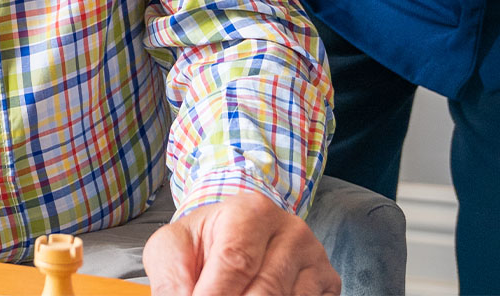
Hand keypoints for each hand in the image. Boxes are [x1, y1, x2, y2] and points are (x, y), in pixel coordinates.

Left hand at [143, 192, 339, 294]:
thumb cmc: (203, 245)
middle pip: (265, 291)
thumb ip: (171, 277)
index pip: (236, 263)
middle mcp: (291, 231)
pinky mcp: (328, 284)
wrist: (234, 236)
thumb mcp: (174, 249)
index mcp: (252, 212)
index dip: (213, 295)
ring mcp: (315, 258)